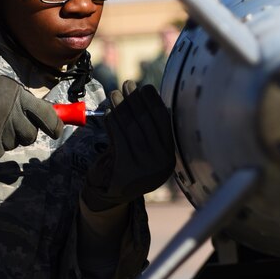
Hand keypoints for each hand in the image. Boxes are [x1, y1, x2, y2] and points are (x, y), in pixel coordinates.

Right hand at [0, 72, 62, 160]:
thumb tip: (50, 116)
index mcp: (16, 95)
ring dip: (6, 139)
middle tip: (9, 125)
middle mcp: (10, 113)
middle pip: (31, 135)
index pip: (47, 116)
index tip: (56, 132)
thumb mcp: (2, 87)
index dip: (55, 127)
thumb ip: (24, 100)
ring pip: (14, 144)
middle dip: (23, 133)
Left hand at [84, 81, 174, 210]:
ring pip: (130, 127)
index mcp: (170, 156)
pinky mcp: (125, 169)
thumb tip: (147, 95)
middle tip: (127, 84)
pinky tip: (109, 112)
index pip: (163, 121)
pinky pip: (118, 137)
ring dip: (121, 107)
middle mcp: (161, 163)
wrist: (115, 195)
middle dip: (135, 100)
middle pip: (146, 122)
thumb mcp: (148, 151)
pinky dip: (113, 121)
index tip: (145, 87)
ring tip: (114, 93)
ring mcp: (144, 168)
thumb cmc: (132, 165)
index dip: (154, 101)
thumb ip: (151, 130)